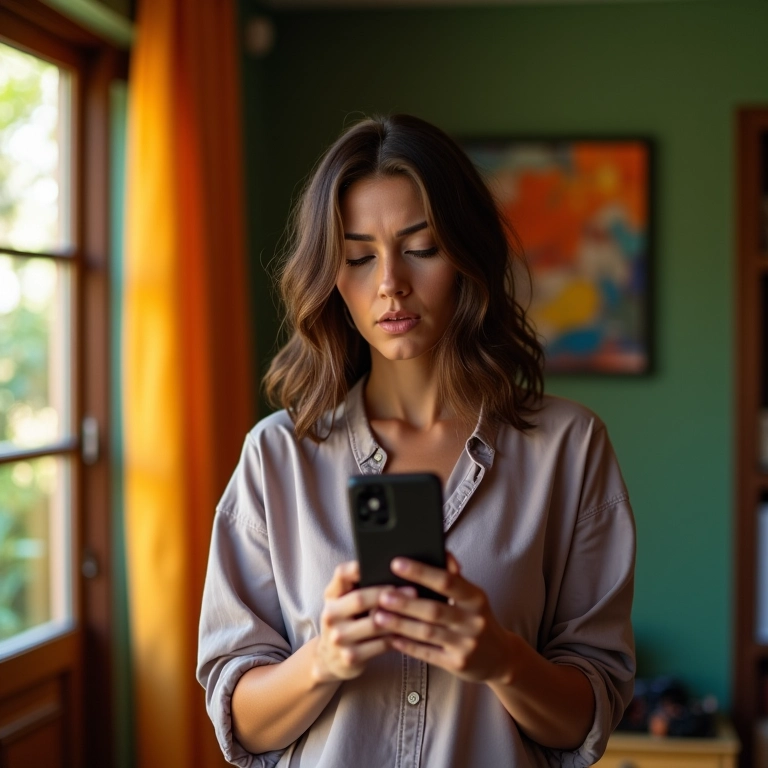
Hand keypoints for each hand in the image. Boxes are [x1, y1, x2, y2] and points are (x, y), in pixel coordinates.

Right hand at [312, 560, 414, 683]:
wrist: (331, 659)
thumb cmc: (347, 621)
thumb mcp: (344, 602)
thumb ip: (358, 585)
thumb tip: (395, 570)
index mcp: (331, 595)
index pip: (341, 574)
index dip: (359, 567)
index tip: (384, 563)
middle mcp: (330, 615)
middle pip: (360, 599)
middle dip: (388, 594)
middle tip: (413, 591)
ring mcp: (339, 638)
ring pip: (375, 624)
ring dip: (399, 617)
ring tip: (418, 611)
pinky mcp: (350, 657)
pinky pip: (381, 645)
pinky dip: (399, 638)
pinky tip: (413, 632)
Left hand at [373, 553, 514, 683]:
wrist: (501, 658)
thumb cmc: (478, 619)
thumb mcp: (474, 596)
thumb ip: (455, 577)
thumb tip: (441, 551)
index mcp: (476, 598)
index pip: (447, 581)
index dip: (421, 572)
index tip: (396, 563)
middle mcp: (473, 621)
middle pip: (434, 609)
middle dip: (405, 602)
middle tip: (381, 594)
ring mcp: (466, 645)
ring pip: (428, 633)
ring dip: (401, 624)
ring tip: (378, 616)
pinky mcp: (458, 665)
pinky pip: (428, 654)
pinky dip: (408, 646)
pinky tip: (391, 639)